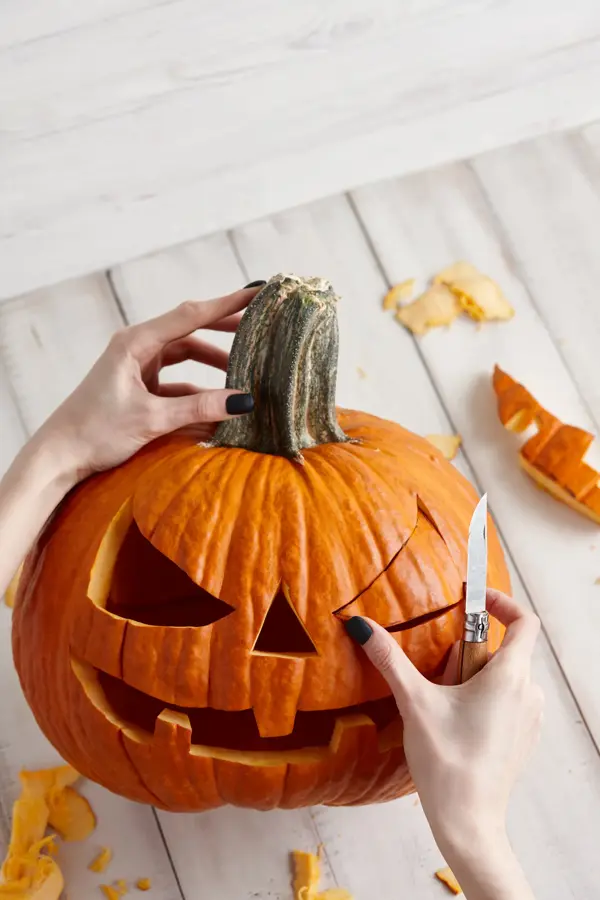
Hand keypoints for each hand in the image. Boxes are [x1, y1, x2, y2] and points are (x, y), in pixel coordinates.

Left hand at [0, 283, 263, 600]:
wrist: (59, 456)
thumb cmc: (95, 431)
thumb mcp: (152, 419)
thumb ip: (199, 407)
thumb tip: (244, 400)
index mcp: (135, 342)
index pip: (189, 315)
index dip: (225, 305)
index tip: (255, 294)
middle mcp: (137, 348)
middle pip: (189, 330)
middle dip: (224, 330)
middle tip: (259, 328)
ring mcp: (138, 367)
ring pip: (185, 356)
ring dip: (213, 363)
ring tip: (245, 369)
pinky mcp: (139, 387)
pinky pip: (177, 382)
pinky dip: (198, 390)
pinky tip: (220, 402)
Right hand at [345, 590, 542, 899]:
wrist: (468, 823)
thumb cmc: (447, 761)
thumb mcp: (415, 702)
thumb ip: (389, 658)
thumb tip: (360, 625)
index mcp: (510, 676)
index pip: (524, 621)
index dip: (501, 603)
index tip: (473, 600)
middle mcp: (529, 693)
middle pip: (502, 651)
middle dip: (467, 653)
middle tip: (438, 675)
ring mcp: (529, 718)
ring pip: (501, 678)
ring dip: (471, 678)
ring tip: (442, 703)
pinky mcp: (522, 738)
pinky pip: (506, 701)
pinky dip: (481, 699)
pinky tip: (453, 724)